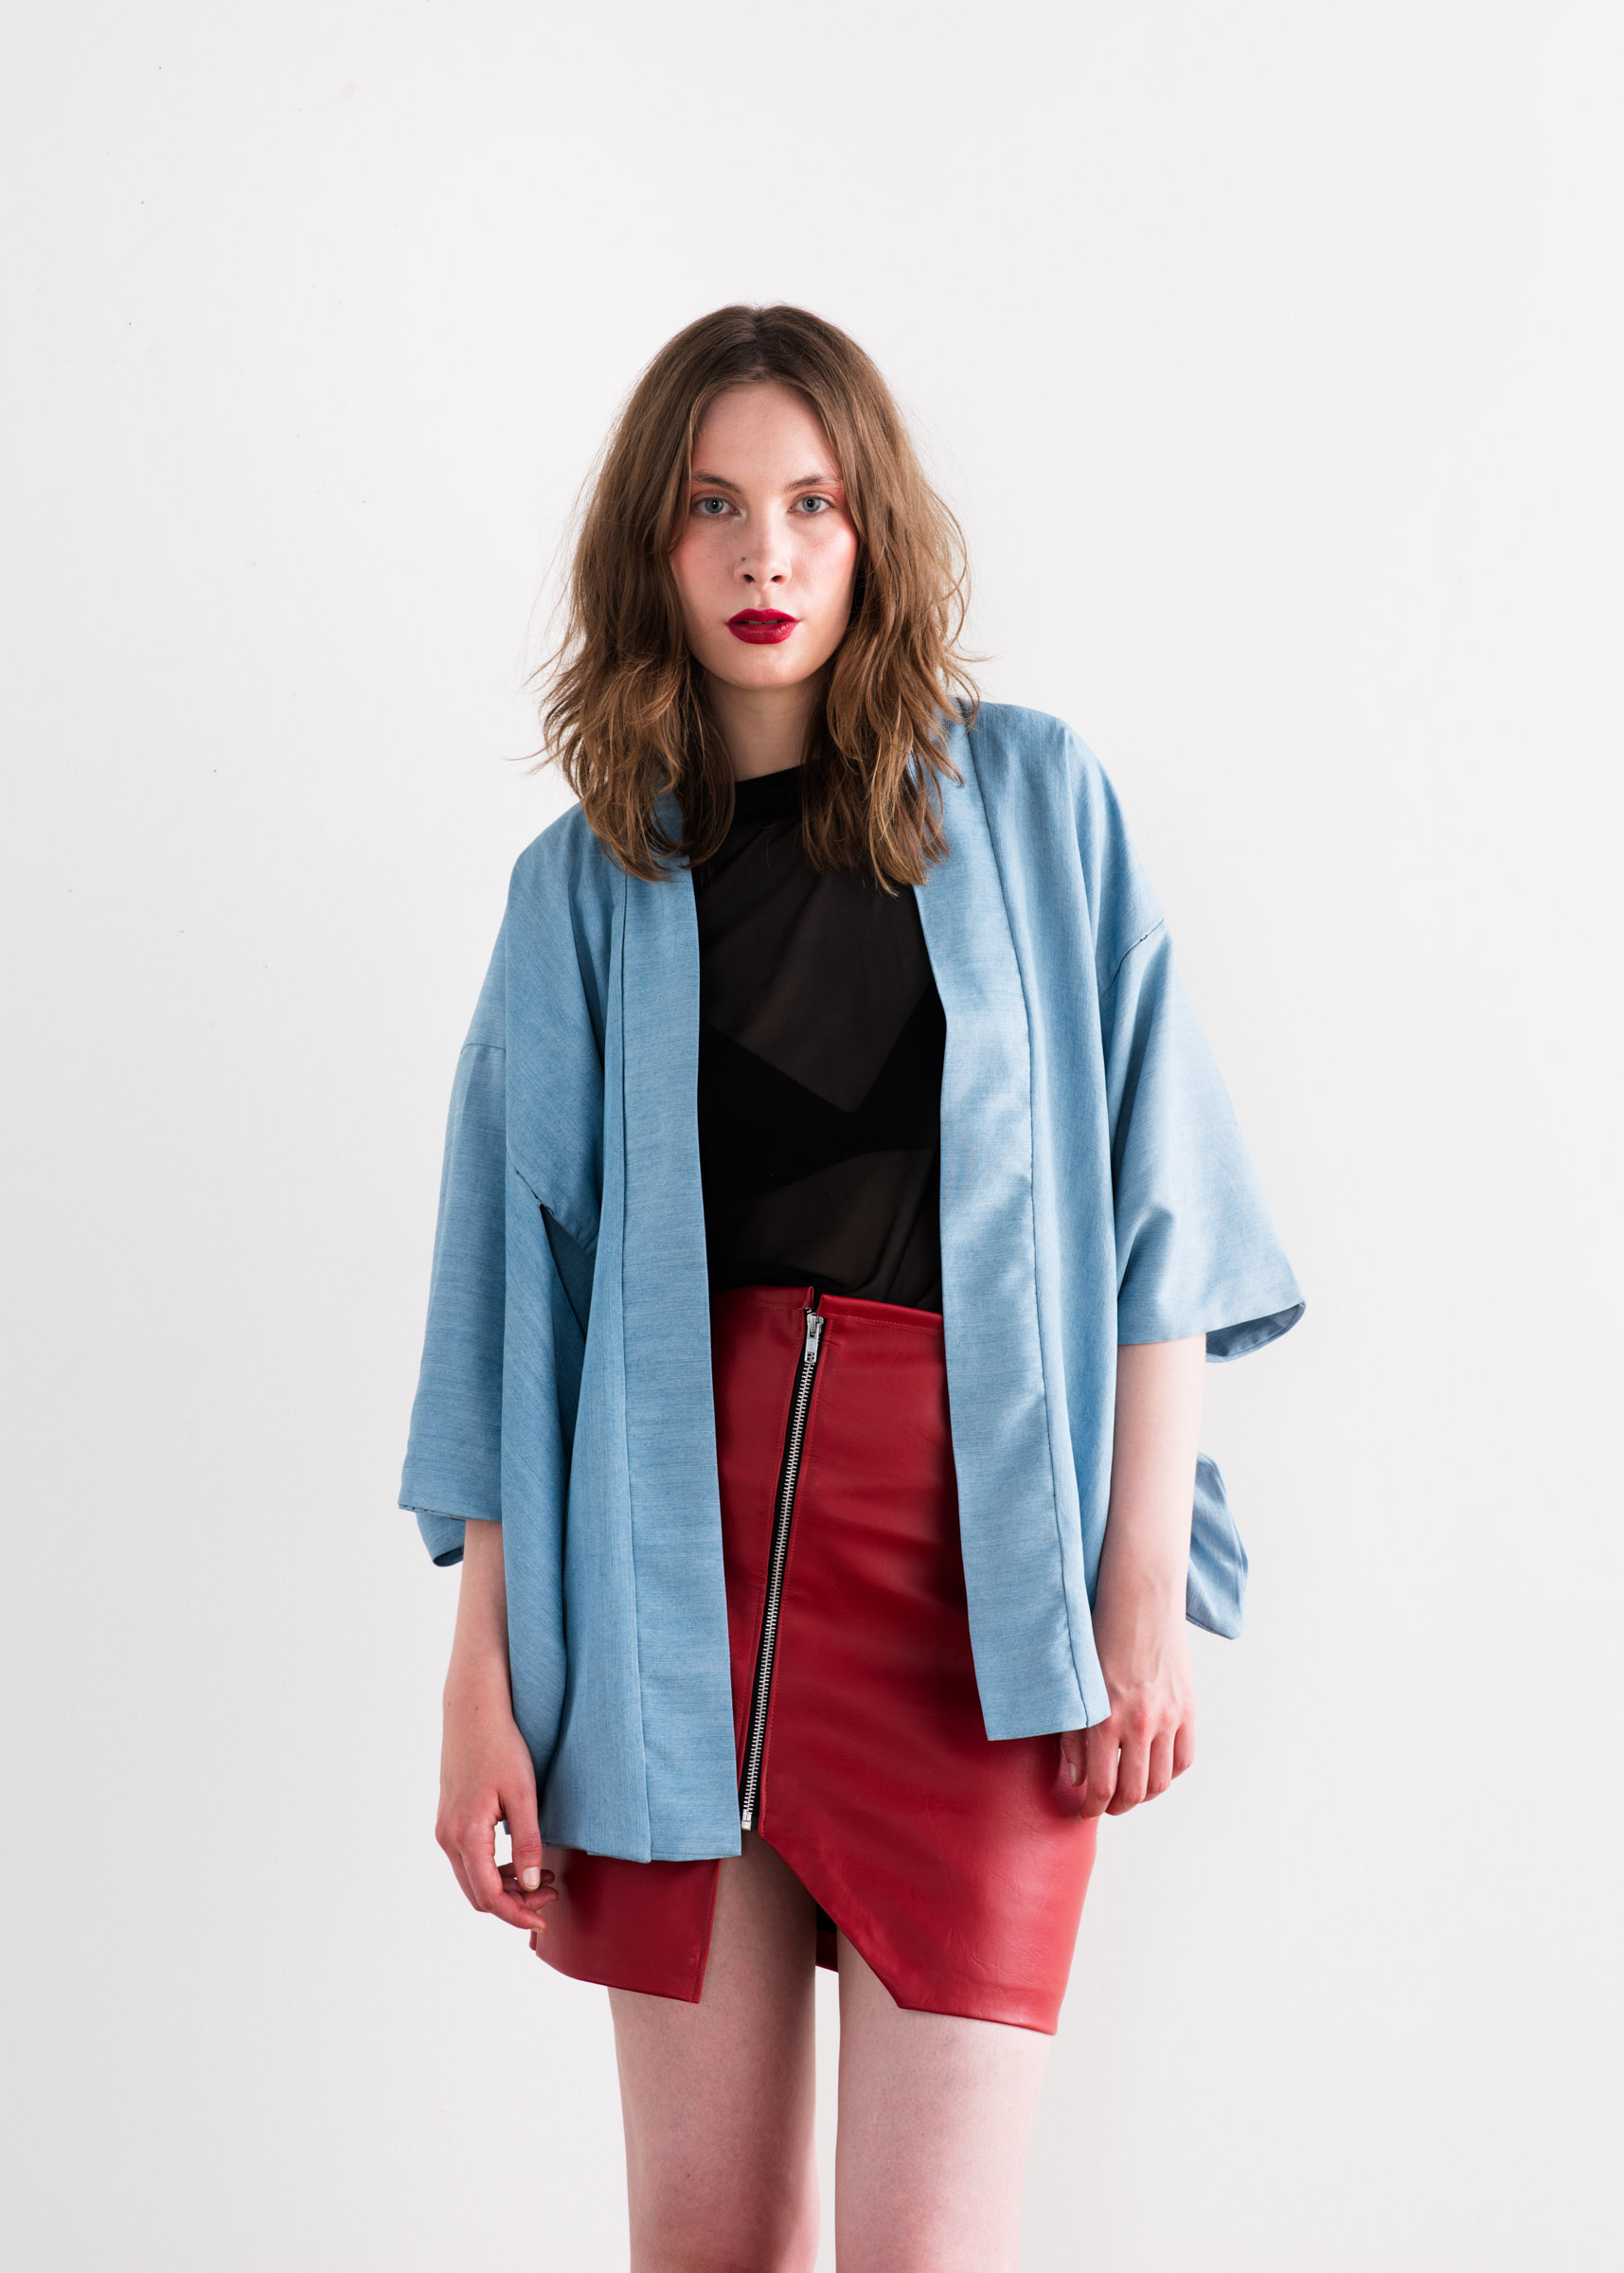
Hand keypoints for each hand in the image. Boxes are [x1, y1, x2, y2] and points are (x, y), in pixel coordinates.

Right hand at [436, 1676, 558, 1933]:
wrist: (473, 1711)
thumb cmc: (501, 1746)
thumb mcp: (523, 1793)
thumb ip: (528, 1840)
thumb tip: (534, 1884)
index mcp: (466, 1834)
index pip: (489, 1896)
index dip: (517, 1915)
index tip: (544, 1922)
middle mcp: (447, 1838)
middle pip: (478, 1895)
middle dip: (515, 1903)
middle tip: (553, 1894)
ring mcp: (445, 1829)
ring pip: (472, 1880)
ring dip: (507, 1887)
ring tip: (546, 1876)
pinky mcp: (449, 1820)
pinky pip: (469, 1861)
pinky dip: (495, 1870)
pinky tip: (523, 1860)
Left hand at [1058, 1588, 1195, 1818]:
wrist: (1140, 1603)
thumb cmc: (1099, 1639)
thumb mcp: (1076, 1687)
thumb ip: (1073, 1736)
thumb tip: (1078, 1778)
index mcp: (1105, 1718)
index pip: (1100, 1786)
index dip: (1091, 1807)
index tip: (1085, 1810)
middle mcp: (1139, 1723)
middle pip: (1133, 1792)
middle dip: (1116, 1807)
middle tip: (1105, 1806)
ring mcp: (1169, 1718)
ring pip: (1162, 1782)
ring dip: (1144, 1795)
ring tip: (1129, 1792)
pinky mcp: (1189, 1709)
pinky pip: (1184, 1759)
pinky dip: (1170, 1774)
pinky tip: (1154, 1771)